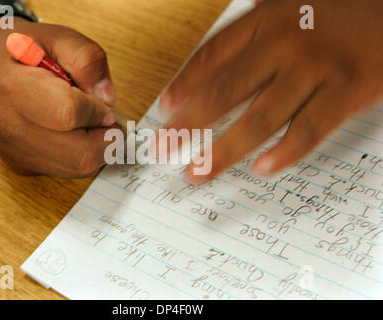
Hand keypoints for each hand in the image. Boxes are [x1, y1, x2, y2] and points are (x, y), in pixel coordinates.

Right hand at [0, 18, 117, 177]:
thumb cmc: (25, 52)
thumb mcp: (59, 37)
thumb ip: (88, 59)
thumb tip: (108, 100)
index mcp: (13, 87)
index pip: (68, 113)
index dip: (97, 110)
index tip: (103, 102)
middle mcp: (10, 128)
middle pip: (80, 154)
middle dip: (107, 137)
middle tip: (106, 117)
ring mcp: (16, 152)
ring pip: (80, 167)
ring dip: (99, 148)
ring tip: (90, 122)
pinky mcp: (23, 166)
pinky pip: (70, 170)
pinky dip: (85, 155)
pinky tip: (76, 133)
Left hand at [160, 0, 382, 180]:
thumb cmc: (336, 9)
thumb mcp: (287, 6)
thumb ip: (251, 32)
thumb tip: (211, 66)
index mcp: (265, 20)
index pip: (210, 57)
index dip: (183, 85)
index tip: (164, 110)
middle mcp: (284, 45)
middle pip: (224, 92)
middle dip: (188, 125)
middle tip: (164, 148)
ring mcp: (314, 69)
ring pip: (259, 119)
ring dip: (224, 150)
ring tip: (199, 172)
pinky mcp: (347, 92)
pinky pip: (308, 130)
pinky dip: (284, 153)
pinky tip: (260, 169)